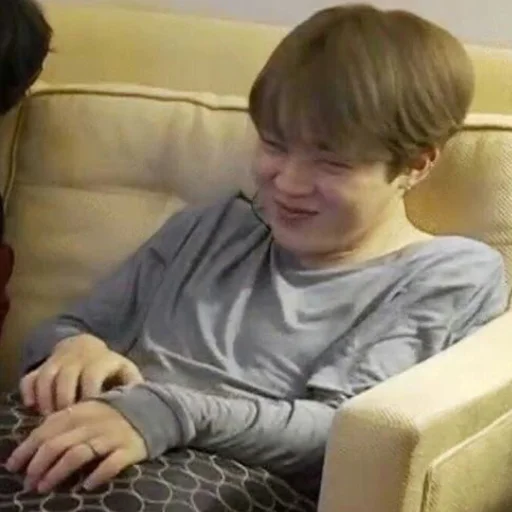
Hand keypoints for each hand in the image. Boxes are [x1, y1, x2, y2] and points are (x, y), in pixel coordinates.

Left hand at [5, 400, 146, 491]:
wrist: (155, 411)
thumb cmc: (115, 415)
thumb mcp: (90, 410)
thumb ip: (66, 421)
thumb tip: (36, 442)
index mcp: (83, 409)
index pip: (48, 428)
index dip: (28, 448)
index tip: (14, 465)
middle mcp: (96, 421)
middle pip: (59, 443)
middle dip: (39, 465)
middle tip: (29, 482)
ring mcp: (113, 435)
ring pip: (78, 454)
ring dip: (57, 473)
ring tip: (45, 487)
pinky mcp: (130, 448)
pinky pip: (111, 464)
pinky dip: (97, 476)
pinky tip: (87, 486)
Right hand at [20, 334, 142, 414]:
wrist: (86, 346)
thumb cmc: (109, 368)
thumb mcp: (125, 372)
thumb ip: (133, 386)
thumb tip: (143, 403)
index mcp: (101, 360)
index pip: (92, 375)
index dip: (89, 395)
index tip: (89, 415)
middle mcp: (77, 358)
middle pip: (65, 378)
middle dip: (64, 402)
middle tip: (65, 424)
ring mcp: (57, 360)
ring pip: (45, 378)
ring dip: (46, 400)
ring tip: (50, 421)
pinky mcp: (42, 365)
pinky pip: (29, 377)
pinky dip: (28, 393)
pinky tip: (32, 408)